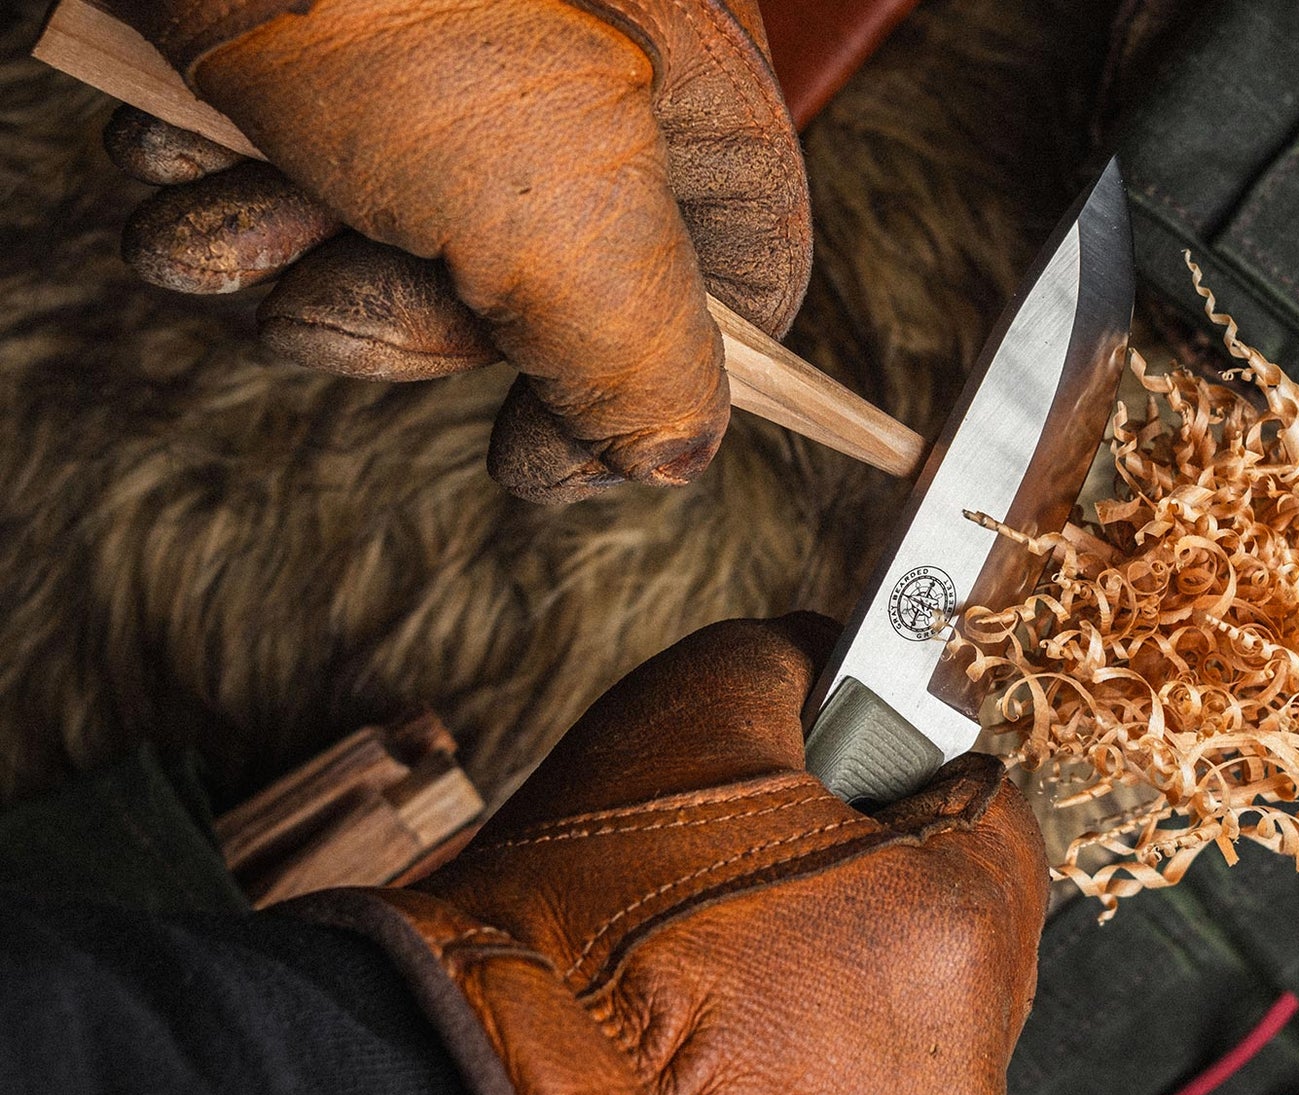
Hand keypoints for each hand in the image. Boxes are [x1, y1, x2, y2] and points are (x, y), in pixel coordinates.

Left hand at [98, 0, 810, 500]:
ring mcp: (447, 66)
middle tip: (325, 300)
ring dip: (284, 259)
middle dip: (399, 318)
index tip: (524, 451)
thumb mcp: (559, 211)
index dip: (642, 397)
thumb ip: (641, 363)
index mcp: (689, 104)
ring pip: (391, 240)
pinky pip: (286, 171)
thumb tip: (664, 458)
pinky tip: (183, 155)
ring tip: (231, 204)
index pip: (734, 293)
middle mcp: (579, 86)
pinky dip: (218, 191)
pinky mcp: (321, 51)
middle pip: (535, 295)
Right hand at [287, 616, 1048, 1094]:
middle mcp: (967, 1075)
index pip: (992, 816)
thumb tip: (834, 658)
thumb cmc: (570, 936)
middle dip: (878, 915)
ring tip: (711, 1020)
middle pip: (960, 952)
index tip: (845, 797)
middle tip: (754, 908)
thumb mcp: (681, 720)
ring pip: (906, 1068)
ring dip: (839, 1030)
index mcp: (957, 928)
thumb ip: (793, 664)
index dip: (909, 788)